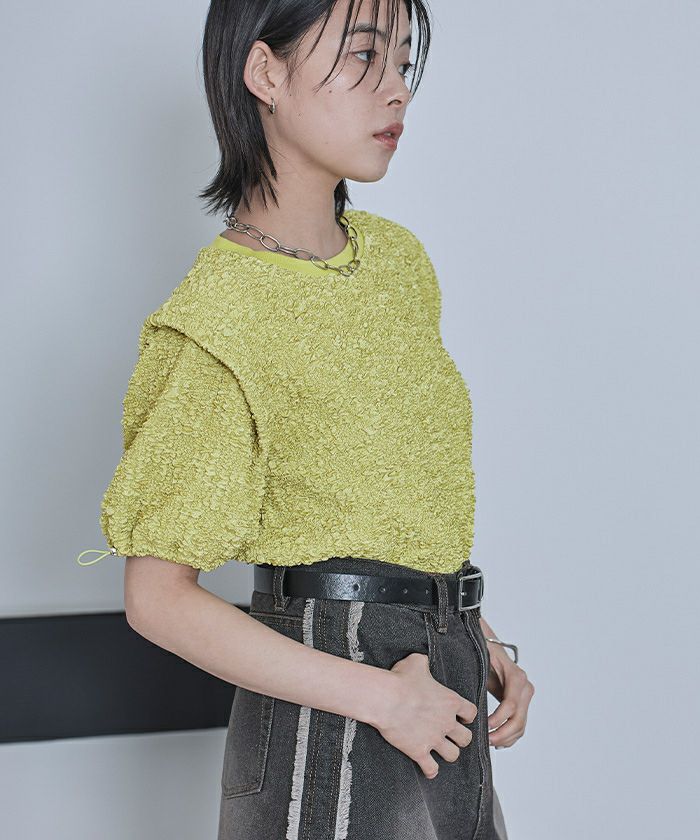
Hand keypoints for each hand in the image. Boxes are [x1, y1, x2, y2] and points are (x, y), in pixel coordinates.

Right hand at [373, 652, 477, 778]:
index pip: (471, 713)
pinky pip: (432, 769)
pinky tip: (428, 767)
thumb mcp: (416, 662)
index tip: (460, 716)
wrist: (385, 698)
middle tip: (451, 735)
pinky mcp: (419, 752)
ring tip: (441, 750)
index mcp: (450, 702)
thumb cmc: (400, 679)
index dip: (466, 716)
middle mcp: (446, 722)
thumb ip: (424, 663)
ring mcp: (434, 739)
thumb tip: (423, 661)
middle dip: (460, 738)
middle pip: (466, 739)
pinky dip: (431, 770)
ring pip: (453, 755)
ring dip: (448, 753)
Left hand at [484, 640, 534, 748]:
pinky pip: (520, 724)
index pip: (510, 705)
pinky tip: (498, 741)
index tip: (484, 727)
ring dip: (506, 737)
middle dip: (502, 733)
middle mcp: (525, 687)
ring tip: (489, 742)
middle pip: (519, 719)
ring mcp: (526, 696)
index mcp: (516, 677)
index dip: (498, 719)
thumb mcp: (482, 659)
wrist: (492, 648)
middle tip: (486, 741)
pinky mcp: (523, 703)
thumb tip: (471, 696)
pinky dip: (510, 736)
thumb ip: (480, 674)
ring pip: (521, 725)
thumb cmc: (485, 652)